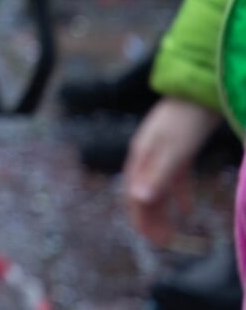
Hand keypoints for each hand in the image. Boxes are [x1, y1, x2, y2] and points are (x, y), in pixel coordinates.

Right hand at [123, 97, 221, 245]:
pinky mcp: (177, 150)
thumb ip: (157, 176)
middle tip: (163, 242)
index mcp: (140, 157)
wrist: (201, 91)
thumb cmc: (186, 122)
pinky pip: (174, 179)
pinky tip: (188, 209)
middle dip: (150, 219)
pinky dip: (179, 196)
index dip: (140, 218)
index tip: (152, 241)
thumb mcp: (173, 152)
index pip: (133, 194)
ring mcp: (161, 152)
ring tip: (172, 231)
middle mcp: (146, 156)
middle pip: (143, 193)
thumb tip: (137, 201)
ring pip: (157, 188)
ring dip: (163, 210)